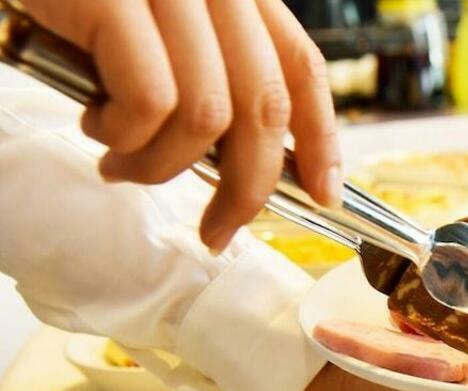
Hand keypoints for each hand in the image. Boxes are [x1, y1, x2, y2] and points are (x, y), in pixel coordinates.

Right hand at [22, 0, 340, 250]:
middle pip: (264, 107)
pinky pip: (149, 102)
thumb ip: (209, 77)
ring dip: (163, 165)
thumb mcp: (158, 36)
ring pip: (207, 117)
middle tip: (217, 228)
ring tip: (122, 163)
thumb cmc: (79, 7)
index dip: (322, 138)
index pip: (302, 67)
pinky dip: (123, 135)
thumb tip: (244, 167)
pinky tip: (96, 124)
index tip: (324, 194)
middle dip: (247, 188)